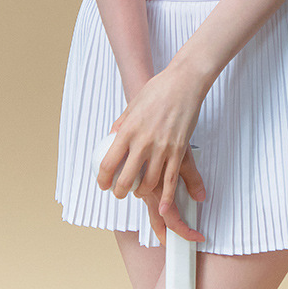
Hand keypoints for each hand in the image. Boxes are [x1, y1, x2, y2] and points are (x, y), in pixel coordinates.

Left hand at [96, 65, 206, 242]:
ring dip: (141, 192)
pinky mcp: (179, 150)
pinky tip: (161, 205)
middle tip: (119, 192)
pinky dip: (166, 197)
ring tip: (138, 191)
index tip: (103, 183)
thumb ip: (121, 124)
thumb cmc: (158, 90)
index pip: (109, 163)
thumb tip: (112, 138)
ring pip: (148, 183)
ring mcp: (162, 148)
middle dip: (120, 191)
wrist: (184, 83)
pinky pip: (171, 180)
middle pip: (126, 179)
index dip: (103, 179)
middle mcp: (143, 142)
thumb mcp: (132, 106)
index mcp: (127, 130)